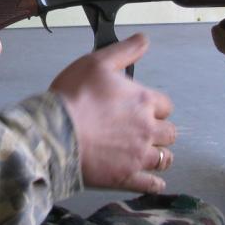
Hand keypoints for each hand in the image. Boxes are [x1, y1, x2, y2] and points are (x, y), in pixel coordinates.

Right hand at [50, 33, 175, 193]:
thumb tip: (144, 39)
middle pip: (169, 133)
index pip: (165, 105)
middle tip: (146, 130)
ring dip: (160, 155)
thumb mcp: (97, 62)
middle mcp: (147, 129)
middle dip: (160, 130)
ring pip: (164, 158)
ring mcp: (138, 156)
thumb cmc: (73, 97)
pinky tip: (154, 182)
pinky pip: (151, 185)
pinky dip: (154, 184)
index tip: (143, 107)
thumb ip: (125, 50)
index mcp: (144, 101)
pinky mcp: (126, 177)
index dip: (154, 105)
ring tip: (151, 154)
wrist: (54, 134)